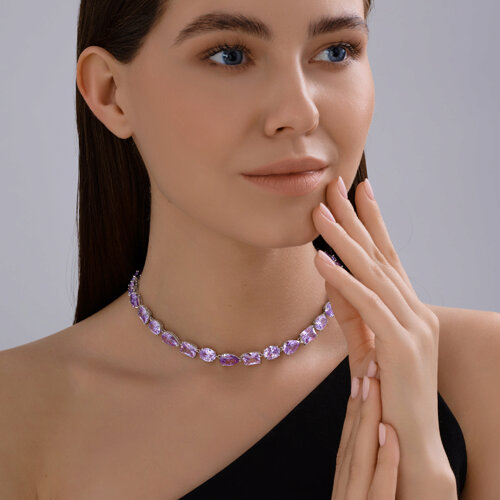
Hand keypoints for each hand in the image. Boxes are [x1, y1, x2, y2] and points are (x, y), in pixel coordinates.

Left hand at [312, 176, 455, 497]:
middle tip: (337, 184)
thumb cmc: (389, 390)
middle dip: (358, 218)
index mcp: (409, 307)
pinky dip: (343, 281)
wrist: (411, 438)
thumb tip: (328, 273)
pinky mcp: (402, 346)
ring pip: (374, 273)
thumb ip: (350, 307)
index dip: (374, 221)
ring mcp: (413, 326)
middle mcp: (415, 310)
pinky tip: (321, 260)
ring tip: (321, 213)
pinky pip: (368, 305)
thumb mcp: (367, 341)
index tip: (359, 191)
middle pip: (381, 255)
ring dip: (345, 240)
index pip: (388, 255)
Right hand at [332, 365, 399, 498]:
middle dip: (358, 404)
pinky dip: (384, 461)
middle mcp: (346, 495)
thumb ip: (368, 479)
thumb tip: (377, 441)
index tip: (360, 380)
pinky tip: (389, 433)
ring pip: (358, 458)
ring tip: (374, 384)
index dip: (353, 410)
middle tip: (368, 368)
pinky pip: (379, 491)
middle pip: (350, 444)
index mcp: (345, 490)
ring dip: (366, 419)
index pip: (347, 444)